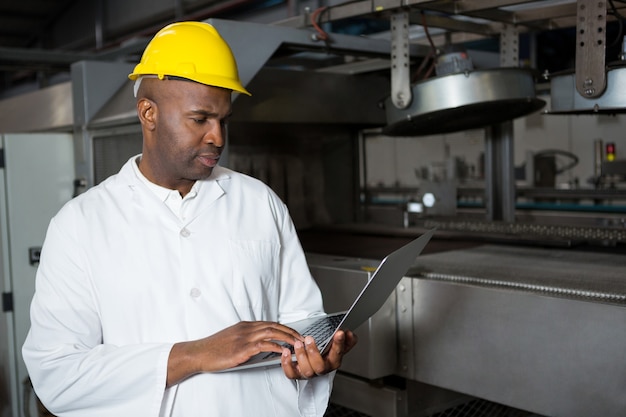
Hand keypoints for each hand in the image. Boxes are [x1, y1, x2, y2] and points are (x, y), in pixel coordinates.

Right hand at [167, 321, 302, 385]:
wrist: (199, 353)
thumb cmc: (213, 348)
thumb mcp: (231, 338)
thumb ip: (245, 337)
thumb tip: (258, 343)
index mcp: (244, 326)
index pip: (270, 323)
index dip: (284, 327)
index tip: (294, 333)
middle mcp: (246, 329)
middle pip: (274, 326)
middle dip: (290, 331)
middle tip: (301, 338)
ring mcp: (244, 338)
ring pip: (271, 333)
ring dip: (287, 337)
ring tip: (297, 344)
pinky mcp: (242, 349)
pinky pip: (263, 345)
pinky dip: (276, 346)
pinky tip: (283, 350)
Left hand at [280, 329, 357, 379]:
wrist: (315, 357)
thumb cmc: (326, 350)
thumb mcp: (338, 342)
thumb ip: (347, 338)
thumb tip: (349, 334)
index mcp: (333, 361)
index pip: (338, 354)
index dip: (338, 344)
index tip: (339, 333)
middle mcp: (322, 369)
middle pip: (319, 367)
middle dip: (314, 352)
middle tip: (309, 339)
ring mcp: (309, 372)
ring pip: (306, 370)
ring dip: (301, 356)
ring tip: (298, 344)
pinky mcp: (297, 374)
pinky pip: (291, 373)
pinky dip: (287, 364)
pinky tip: (286, 352)